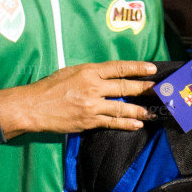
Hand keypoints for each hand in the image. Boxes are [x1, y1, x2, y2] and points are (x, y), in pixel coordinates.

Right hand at [0, 62, 159, 138]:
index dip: (137, 68)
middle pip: (125, 87)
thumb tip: (108, 76)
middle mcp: (93, 87)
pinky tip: (137, 124)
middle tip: (159, 90)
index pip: (119, 67)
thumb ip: (90, 73)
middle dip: (144, 89)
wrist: (32, 106)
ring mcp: (91, 105)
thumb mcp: (70, 71)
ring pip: (122, 108)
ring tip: (153, 112)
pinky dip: (126, 123)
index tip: (151, 69)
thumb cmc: (49, 87)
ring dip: (140, 110)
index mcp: (88, 71)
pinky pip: (111, 123)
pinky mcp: (88, 121)